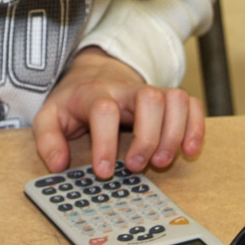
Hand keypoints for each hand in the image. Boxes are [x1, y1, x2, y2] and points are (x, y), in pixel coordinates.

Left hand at [33, 47, 204, 178]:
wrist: (94, 72)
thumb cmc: (74, 100)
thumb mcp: (50, 117)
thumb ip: (48, 140)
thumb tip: (58, 165)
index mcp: (93, 94)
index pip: (103, 110)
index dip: (105, 141)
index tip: (104, 172)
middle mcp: (125, 89)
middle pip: (148, 99)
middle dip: (147, 137)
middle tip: (136, 166)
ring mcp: (150, 91)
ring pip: (174, 99)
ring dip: (174, 133)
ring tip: (162, 161)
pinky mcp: (168, 98)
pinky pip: (191, 104)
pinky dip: (196, 127)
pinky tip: (189, 150)